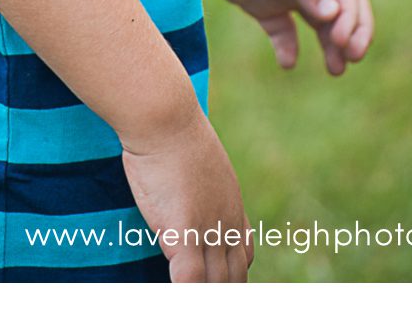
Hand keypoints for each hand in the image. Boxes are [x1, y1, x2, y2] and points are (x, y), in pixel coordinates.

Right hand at [119, 105, 251, 281]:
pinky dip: (183, 292)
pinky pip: (190, 279)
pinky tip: (172, 295)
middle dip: (222, 290)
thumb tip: (186, 190)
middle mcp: (227, 219)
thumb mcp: (197, 162)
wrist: (167, 117)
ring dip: (204, 294)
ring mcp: (209, 227)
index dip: (233, 275)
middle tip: (210, 295)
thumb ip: (199, 186)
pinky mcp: (186, 231)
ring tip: (195, 298)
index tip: (221, 283)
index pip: (244, 254)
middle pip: (234, 276)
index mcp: (232, 203)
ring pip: (215, 283)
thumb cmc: (172, 133)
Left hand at [189, 0, 373, 75]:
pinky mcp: (261, 5)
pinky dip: (289, 48)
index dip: (352, 16)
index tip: (343, 41)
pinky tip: (288, 63)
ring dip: (330, 44)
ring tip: (336, 70)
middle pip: (341, 7)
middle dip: (352, 31)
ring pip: (318, 23)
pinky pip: (283, 31)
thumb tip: (334, 14)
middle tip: (353, 58)